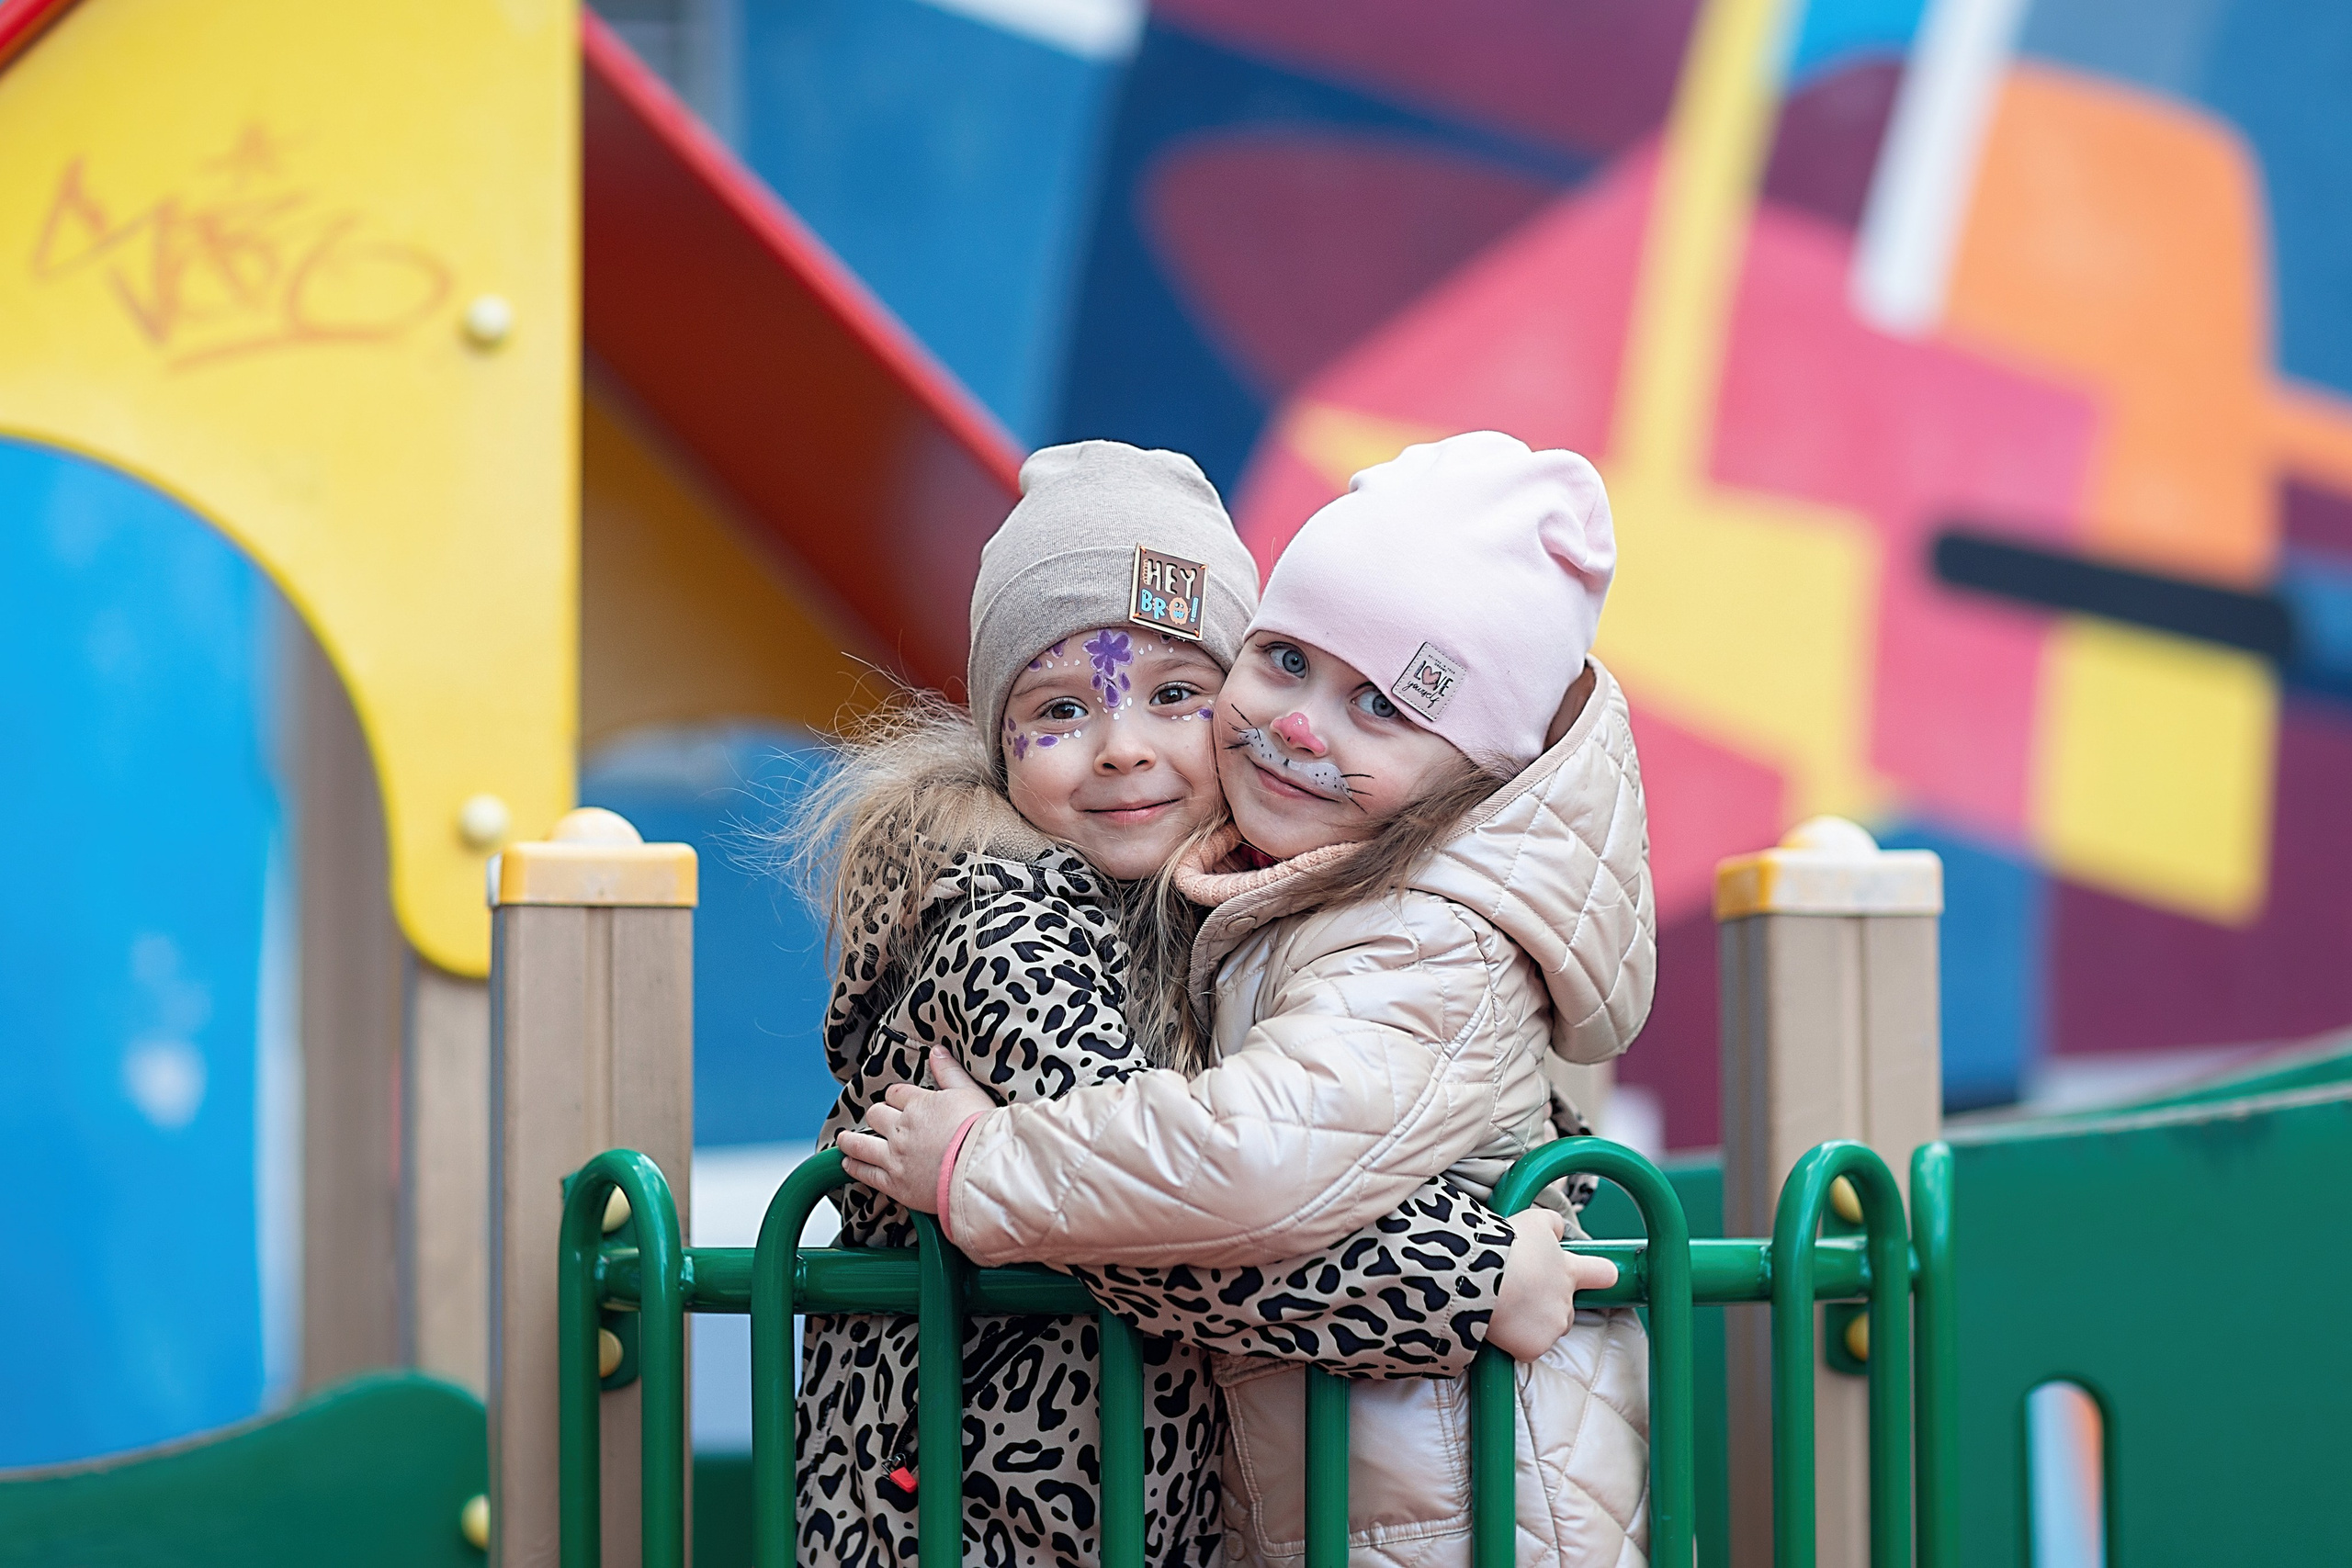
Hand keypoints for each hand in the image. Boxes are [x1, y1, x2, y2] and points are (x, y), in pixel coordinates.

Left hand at [836, 1048, 997, 1212]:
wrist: (981, 1169)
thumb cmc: (981, 1132)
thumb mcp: (969, 1092)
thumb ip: (950, 1071)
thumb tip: (937, 1051)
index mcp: (919, 1104)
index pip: (897, 1094)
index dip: (897, 1097)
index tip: (898, 1102)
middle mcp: (902, 1128)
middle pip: (877, 1114)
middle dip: (877, 1115)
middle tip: (877, 1120)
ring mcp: (896, 1156)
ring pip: (862, 1143)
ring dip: (851, 1141)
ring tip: (844, 1140)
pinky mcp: (895, 1183)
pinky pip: (866, 1173)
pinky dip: (854, 1167)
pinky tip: (848, 1164)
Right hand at [1486, 1208, 1619, 1360]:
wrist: (1478, 1277)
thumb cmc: (1504, 1247)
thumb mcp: (1534, 1221)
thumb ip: (1554, 1225)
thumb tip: (1559, 1231)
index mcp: (1569, 1271)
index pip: (1603, 1274)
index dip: (1601, 1275)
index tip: (1603, 1277)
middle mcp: (1566, 1302)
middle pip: (1567, 1309)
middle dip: (1549, 1304)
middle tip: (1522, 1292)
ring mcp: (1552, 1326)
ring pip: (1547, 1329)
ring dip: (1532, 1322)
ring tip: (1506, 1306)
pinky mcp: (1533, 1347)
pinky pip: (1527, 1348)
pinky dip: (1515, 1340)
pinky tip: (1500, 1323)